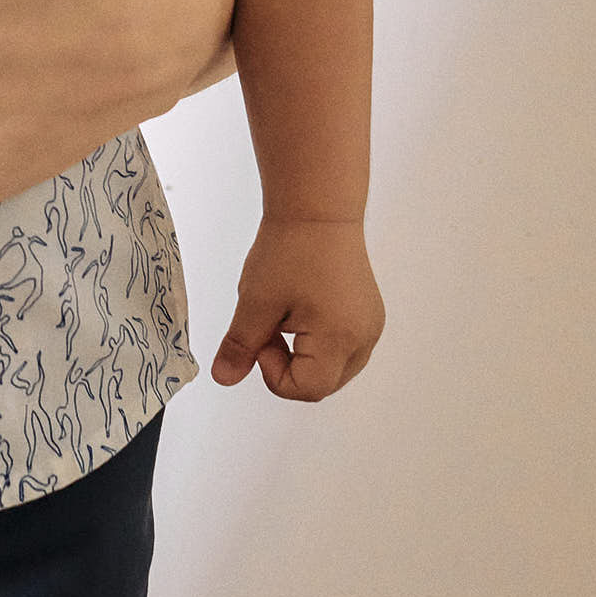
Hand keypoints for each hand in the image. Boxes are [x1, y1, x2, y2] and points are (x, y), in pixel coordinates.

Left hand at [211, 216, 383, 399]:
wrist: (317, 207)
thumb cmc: (290, 248)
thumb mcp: (256, 300)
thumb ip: (241, 344)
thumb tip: (224, 377)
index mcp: (341, 340)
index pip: (307, 389)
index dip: (274, 373)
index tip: (261, 336)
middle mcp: (364, 339)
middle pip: (321, 383)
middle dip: (288, 365)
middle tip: (269, 324)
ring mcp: (370, 326)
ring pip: (332, 367)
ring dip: (302, 354)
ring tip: (284, 313)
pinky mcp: (369, 314)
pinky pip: (342, 347)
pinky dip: (317, 340)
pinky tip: (302, 307)